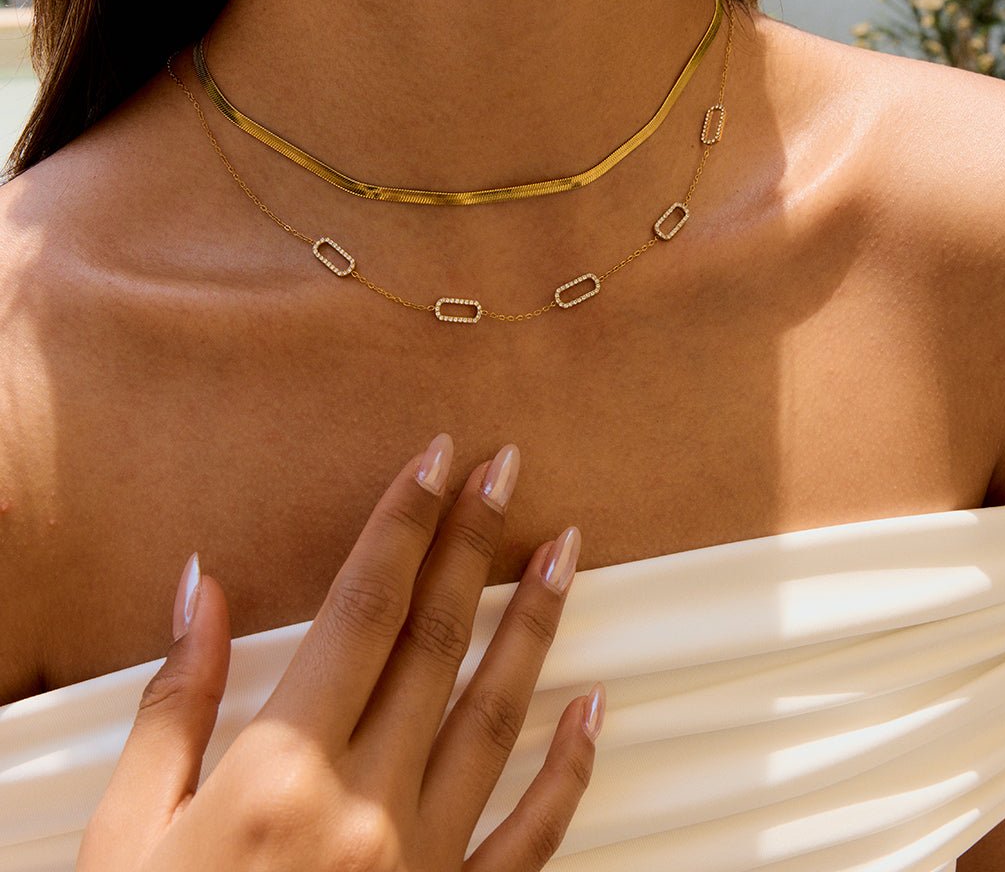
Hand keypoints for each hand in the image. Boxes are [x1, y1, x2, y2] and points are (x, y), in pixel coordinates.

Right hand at [77, 434, 603, 870]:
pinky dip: (569, 769)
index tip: (436, 459)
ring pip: (496, 715)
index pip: (360, 610)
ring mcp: (421, 861)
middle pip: (434, 641)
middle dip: (473, 543)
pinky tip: (596, 708)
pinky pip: (531, 835)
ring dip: (535, 624)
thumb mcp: (123, 839)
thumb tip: (201, 590)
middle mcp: (364, 806)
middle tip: (508, 469)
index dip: (403, 523)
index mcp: (279, 773)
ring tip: (565, 550)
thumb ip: (175, 705)